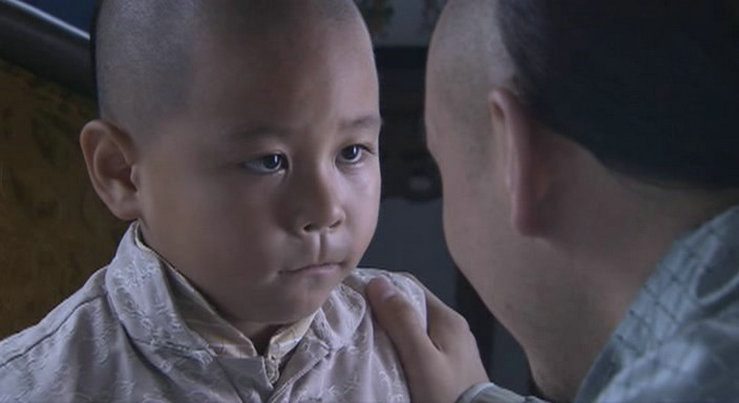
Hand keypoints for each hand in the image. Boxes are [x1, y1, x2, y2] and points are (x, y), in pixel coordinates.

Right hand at [367, 277, 489, 402]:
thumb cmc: (447, 394)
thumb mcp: (421, 358)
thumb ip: (402, 321)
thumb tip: (378, 282)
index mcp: (448, 318)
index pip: (409, 286)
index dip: (381, 288)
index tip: (355, 297)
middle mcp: (453, 327)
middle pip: (412, 306)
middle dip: (384, 310)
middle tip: (356, 320)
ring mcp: (453, 347)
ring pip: (416, 327)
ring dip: (392, 330)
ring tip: (367, 338)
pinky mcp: (451, 366)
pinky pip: (422, 346)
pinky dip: (403, 347)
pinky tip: (389, 357)